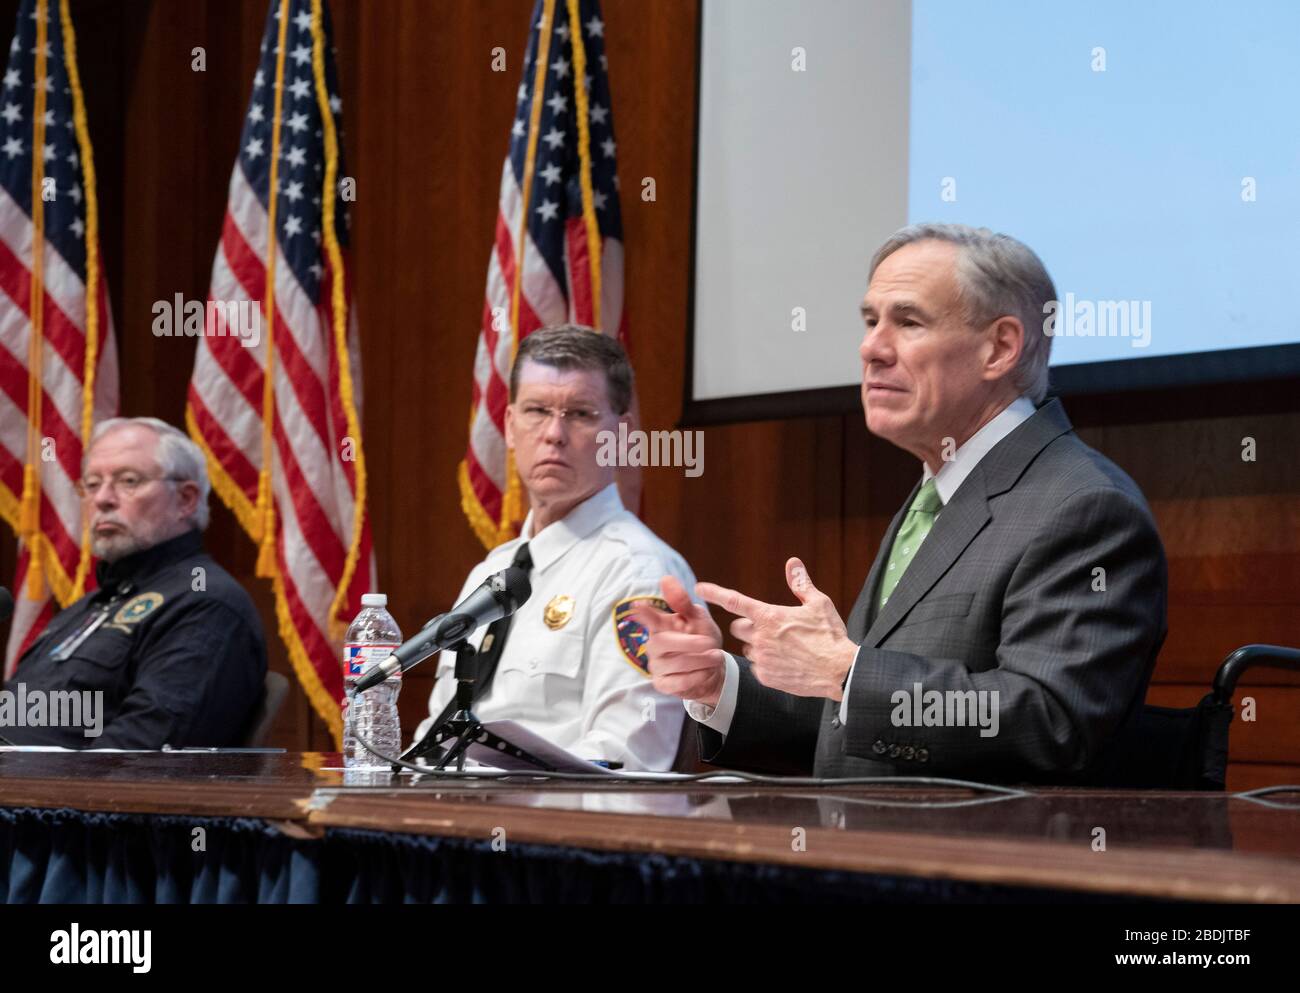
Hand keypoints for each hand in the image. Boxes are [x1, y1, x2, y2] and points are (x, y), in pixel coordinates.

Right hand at [629, 575, 725, 707]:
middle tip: (710, 642)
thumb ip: (682, 602)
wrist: (714, 669)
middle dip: (689, 643)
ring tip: (716, 657)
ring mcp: (656, 666)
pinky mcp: (662, 684)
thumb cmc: (703, 640)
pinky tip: (707, 672)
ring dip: (700, 661)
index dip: (643, 612)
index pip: (648, 617)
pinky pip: (677, 682)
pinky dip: (696, 677)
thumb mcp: (698, 618)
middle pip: (663, 642)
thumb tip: (665, 578)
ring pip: (674, 664)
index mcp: (661, 625)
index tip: (638, 606)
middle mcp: (654, 644)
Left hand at [697, 557, 857, 700]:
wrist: (840, 671)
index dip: (714, 593)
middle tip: (770, 629)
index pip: (734, 601)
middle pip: (738, 628)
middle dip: (747, 626)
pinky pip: (756, 667)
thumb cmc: (830, 635)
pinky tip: (785, 664)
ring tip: (784, 648)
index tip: (699, 588)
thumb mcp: (818, 604)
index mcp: (770, 616)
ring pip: (748, 648)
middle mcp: (761, 636)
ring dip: (758, 646)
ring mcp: (761, 658)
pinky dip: (766, 665)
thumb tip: (792, 562)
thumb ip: (800, 583)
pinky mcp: (765, 677)